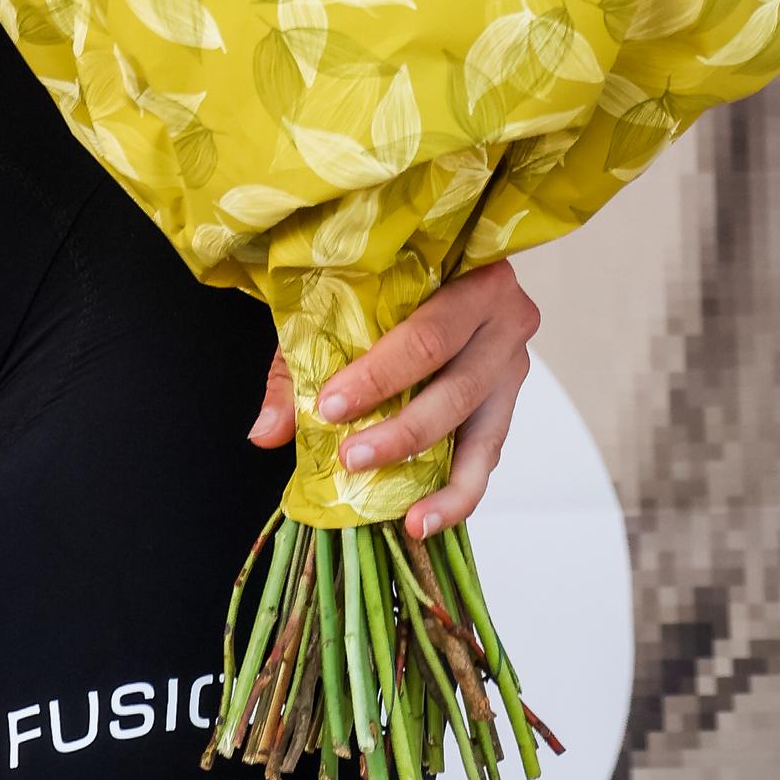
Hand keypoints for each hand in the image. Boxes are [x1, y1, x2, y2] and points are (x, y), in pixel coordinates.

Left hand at [247, 259, 539, 538]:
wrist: (437, 259)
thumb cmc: (385, 275)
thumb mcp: (343, 299)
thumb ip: (302, 363)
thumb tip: (267, 432)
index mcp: (470, 275)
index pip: (425, 337)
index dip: (378, 377)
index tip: (329, 407)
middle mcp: (503, 318)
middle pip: (455, 385)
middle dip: (401, 430)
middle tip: (351, 457)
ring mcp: (512, 362)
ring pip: (480, 430)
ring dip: (437, 479)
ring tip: (403, 517)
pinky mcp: (508, 401)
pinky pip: (489, 456)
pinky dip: (458, 494)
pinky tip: (424, 520)